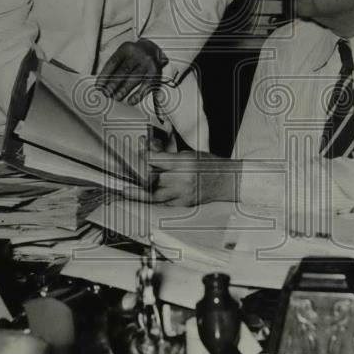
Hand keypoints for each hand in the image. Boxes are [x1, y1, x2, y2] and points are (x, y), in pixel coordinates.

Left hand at [95, 39, 167, 104]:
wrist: (153, 49)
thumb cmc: (133, 55)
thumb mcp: (123, 54)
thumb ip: (114, 66)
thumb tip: (103, 84)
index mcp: (126, 48)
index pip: (113, 62)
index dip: (105, 75)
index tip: (99, 86)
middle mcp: (138, 55)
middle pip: (124, 70)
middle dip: (113, 84)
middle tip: (107, 94)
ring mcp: (147, 63)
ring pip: (134, 78)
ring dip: (124, 89)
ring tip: (117, 97)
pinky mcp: (155, 73)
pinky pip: (147, 85)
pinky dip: (138, 94)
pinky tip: (131, 100)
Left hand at [123, 151, 240, 205]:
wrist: (227, 181)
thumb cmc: (211, 165)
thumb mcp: (189, 154)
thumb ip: (168, 154)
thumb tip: (150, 149)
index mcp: (184, 163)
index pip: (155, 159)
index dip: (142, 157)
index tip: (136, 155)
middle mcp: (182, 179)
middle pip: (152, 179)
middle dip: (138, 176)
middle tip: (126, 176)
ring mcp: (182, 194)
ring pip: (154, 196)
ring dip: (139, 194)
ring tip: (127, 192)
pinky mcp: (184, 204)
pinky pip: (164, 204)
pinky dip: (153, 201)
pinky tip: (144, 199)